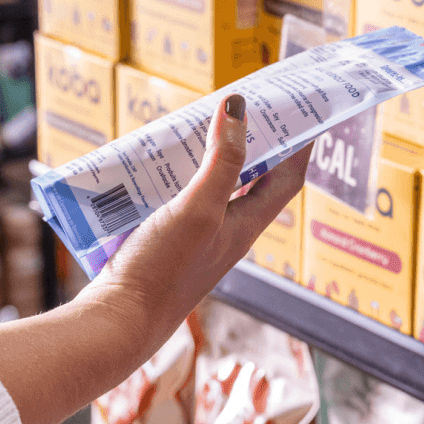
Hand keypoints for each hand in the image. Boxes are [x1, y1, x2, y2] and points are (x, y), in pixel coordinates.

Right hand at [0, 93, 309, 423]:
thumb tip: (239, 108)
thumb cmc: (164, 269)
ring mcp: (198, 237)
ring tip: (202, 120)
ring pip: (216, 186)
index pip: (288, 177)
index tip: (303, 108)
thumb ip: (223, 160)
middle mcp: (228, 231)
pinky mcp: (169, 240)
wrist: (120, 320)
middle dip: (255, 140)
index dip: (300, 143)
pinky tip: (160, 159)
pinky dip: (180, 173)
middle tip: (248, 103)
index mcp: (247, 225)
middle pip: (254, 177)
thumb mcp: (199, 208)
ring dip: (213, 154)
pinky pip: (183, 197)